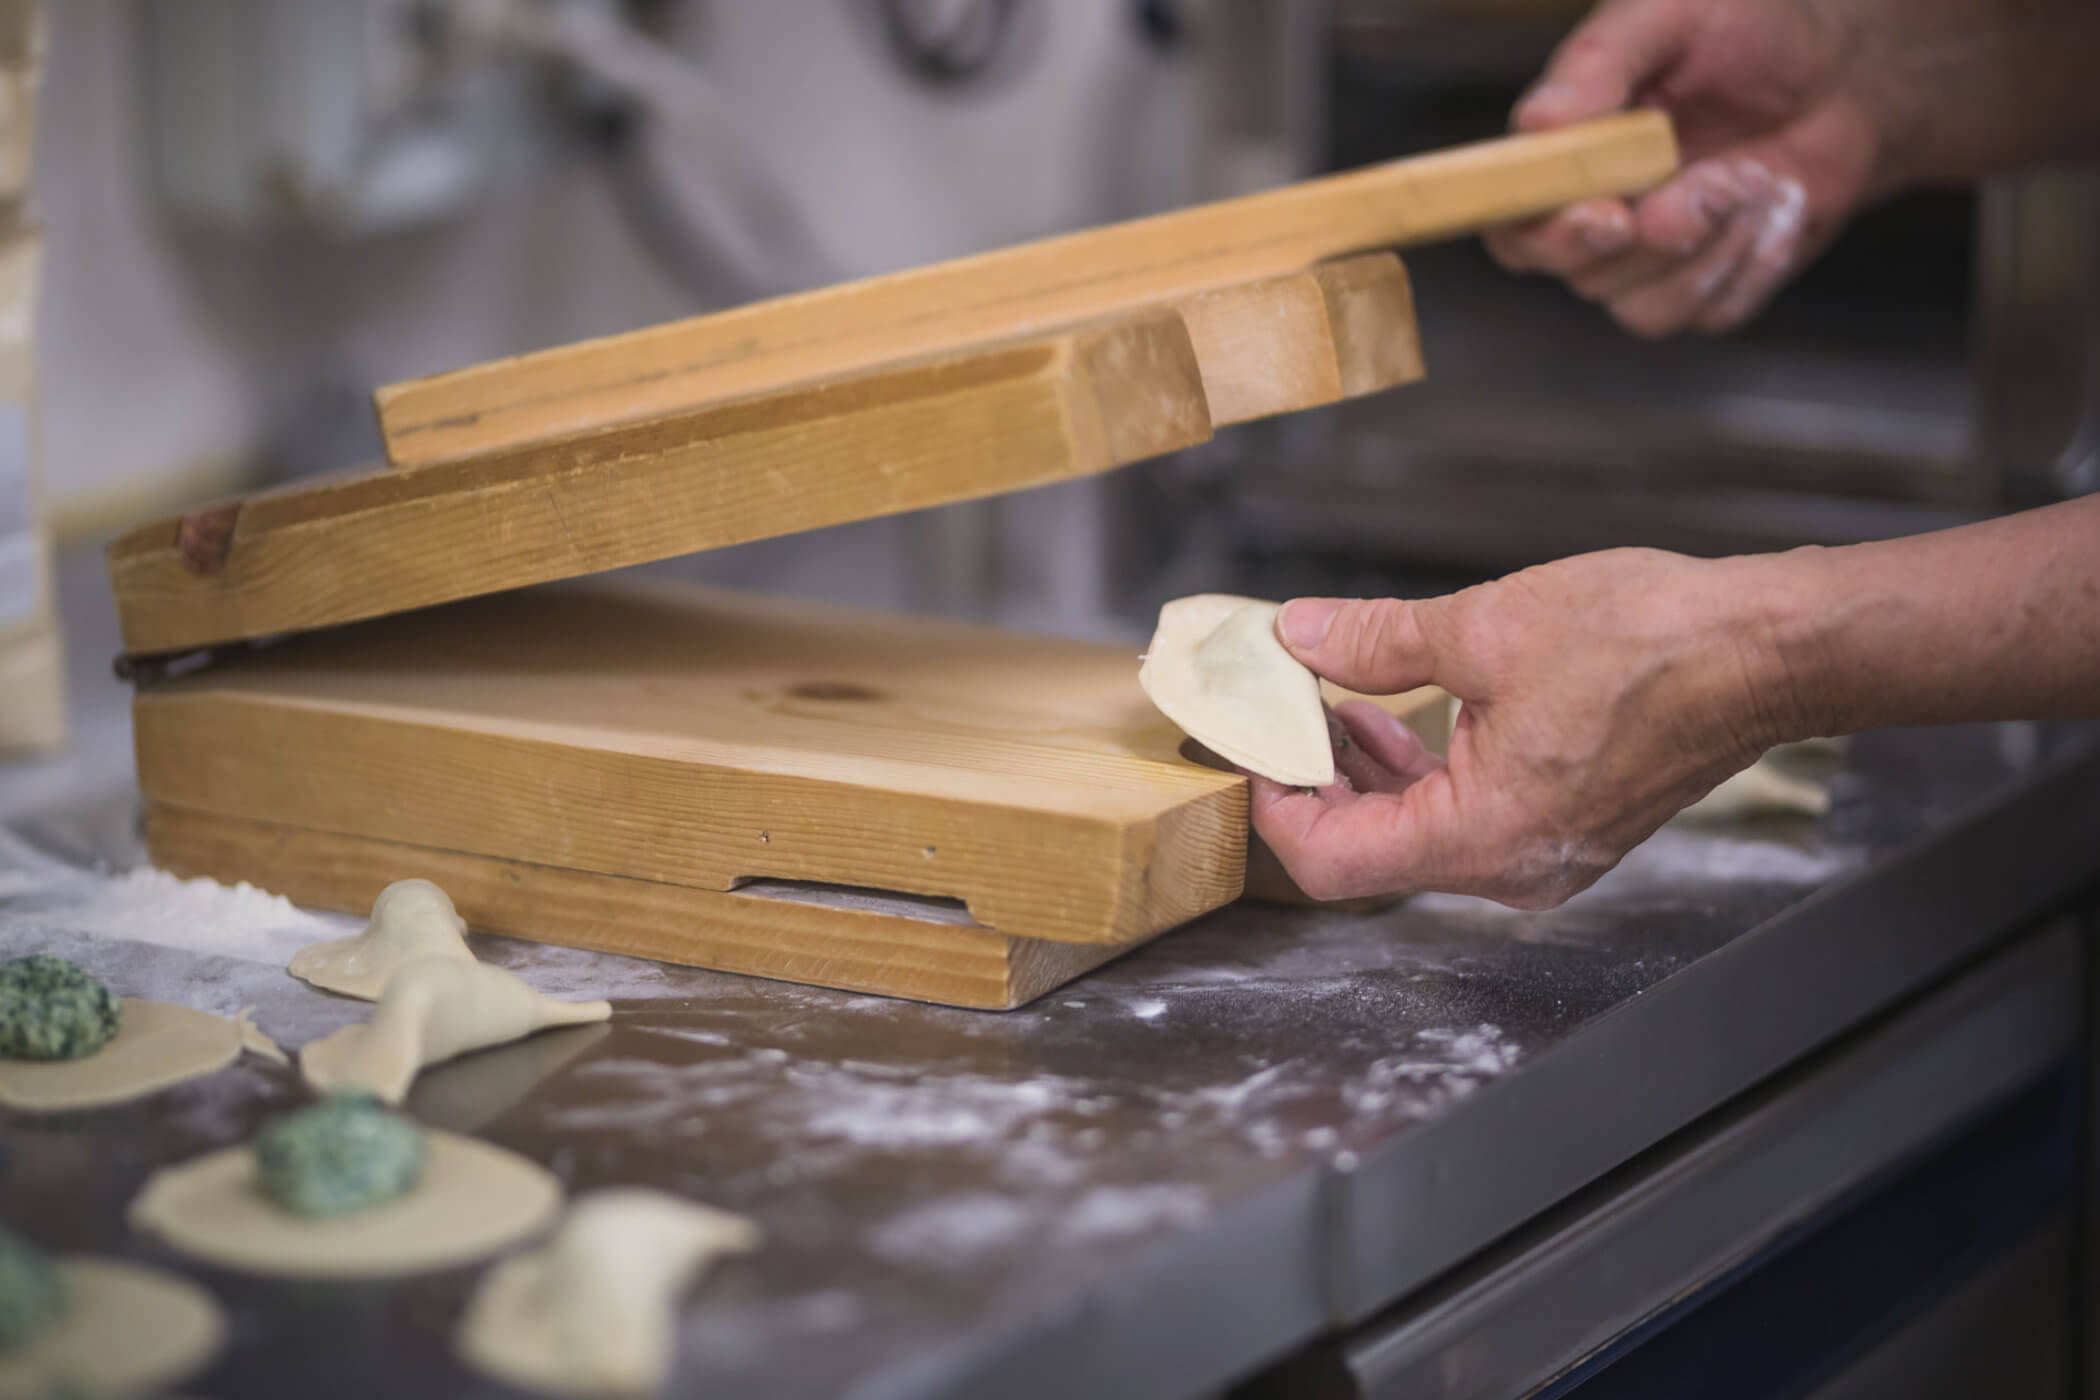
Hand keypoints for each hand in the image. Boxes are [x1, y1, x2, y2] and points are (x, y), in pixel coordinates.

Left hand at [1249, 549, 1796, 908]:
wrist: (1768, 651)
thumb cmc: (1654, 644)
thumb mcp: (1487, 628)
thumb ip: (1377, 640)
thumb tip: (1301, 634)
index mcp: (1484, 837)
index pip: (1332, 861)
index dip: (1274, 803)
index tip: (1244, 743)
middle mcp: (1512, 867)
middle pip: (1367, 853)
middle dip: (1310, 781)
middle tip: (1272, 714)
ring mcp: (1542, 853)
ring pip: (1413, 834)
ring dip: (1361, 773)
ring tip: (1323, 701)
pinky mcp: (1565, 824)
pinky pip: (1462, 817)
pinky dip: (1417, 771)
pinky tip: (1392, 711)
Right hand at [1485, 0, 1898, 336]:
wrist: (1841, 72)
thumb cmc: (1746, 29)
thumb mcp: (1674, 13)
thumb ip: (1599, 62)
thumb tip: (1536, 122)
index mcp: (1561, 159)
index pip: (1512, 225)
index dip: (1546, 235)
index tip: (1609, 215)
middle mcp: (1591, 221)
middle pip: (1581, 275)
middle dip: (1652, 241)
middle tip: (1716, 183)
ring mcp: (1648, 266)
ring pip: (1647, 307)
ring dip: (1715, 245)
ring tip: (1760, 174)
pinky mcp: (1707, 293)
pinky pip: (1714, 311)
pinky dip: (1757, 260)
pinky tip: (1781, 203)